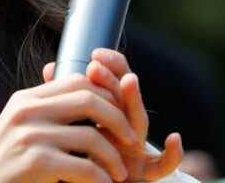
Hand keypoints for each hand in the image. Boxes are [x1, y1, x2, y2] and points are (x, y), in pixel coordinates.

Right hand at [0, 73, 135, 182]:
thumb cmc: (3, 166)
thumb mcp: (19, 127)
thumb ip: (45, 109)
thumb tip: (76, 87)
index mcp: (26, 99)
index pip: (78, 81)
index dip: (107, 96)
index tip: (121, 117)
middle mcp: (27, 111)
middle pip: (89, 100)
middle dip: (118, 120)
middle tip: (132, 141)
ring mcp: (30, 135)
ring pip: (91, 136)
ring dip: (113, 157)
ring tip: (119, 172)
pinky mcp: (34, 162)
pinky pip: (84, 167)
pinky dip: (100, 178)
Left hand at [42, 49, 182, 181]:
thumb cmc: (83, 158)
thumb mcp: (73, 126)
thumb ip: (67, 100)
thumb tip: (50, 68)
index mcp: (108, 115)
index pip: (113, 85)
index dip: (109, 67)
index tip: (95, 53)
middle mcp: (124, 129)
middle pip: (122, 100)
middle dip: (112, 80)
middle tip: (95, 65)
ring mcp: (135, 150)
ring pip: (138, 123)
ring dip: (134, 100)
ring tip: (129, 79)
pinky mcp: (143, 174)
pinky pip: (161, 166)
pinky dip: (173, 154)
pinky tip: (174, 138)